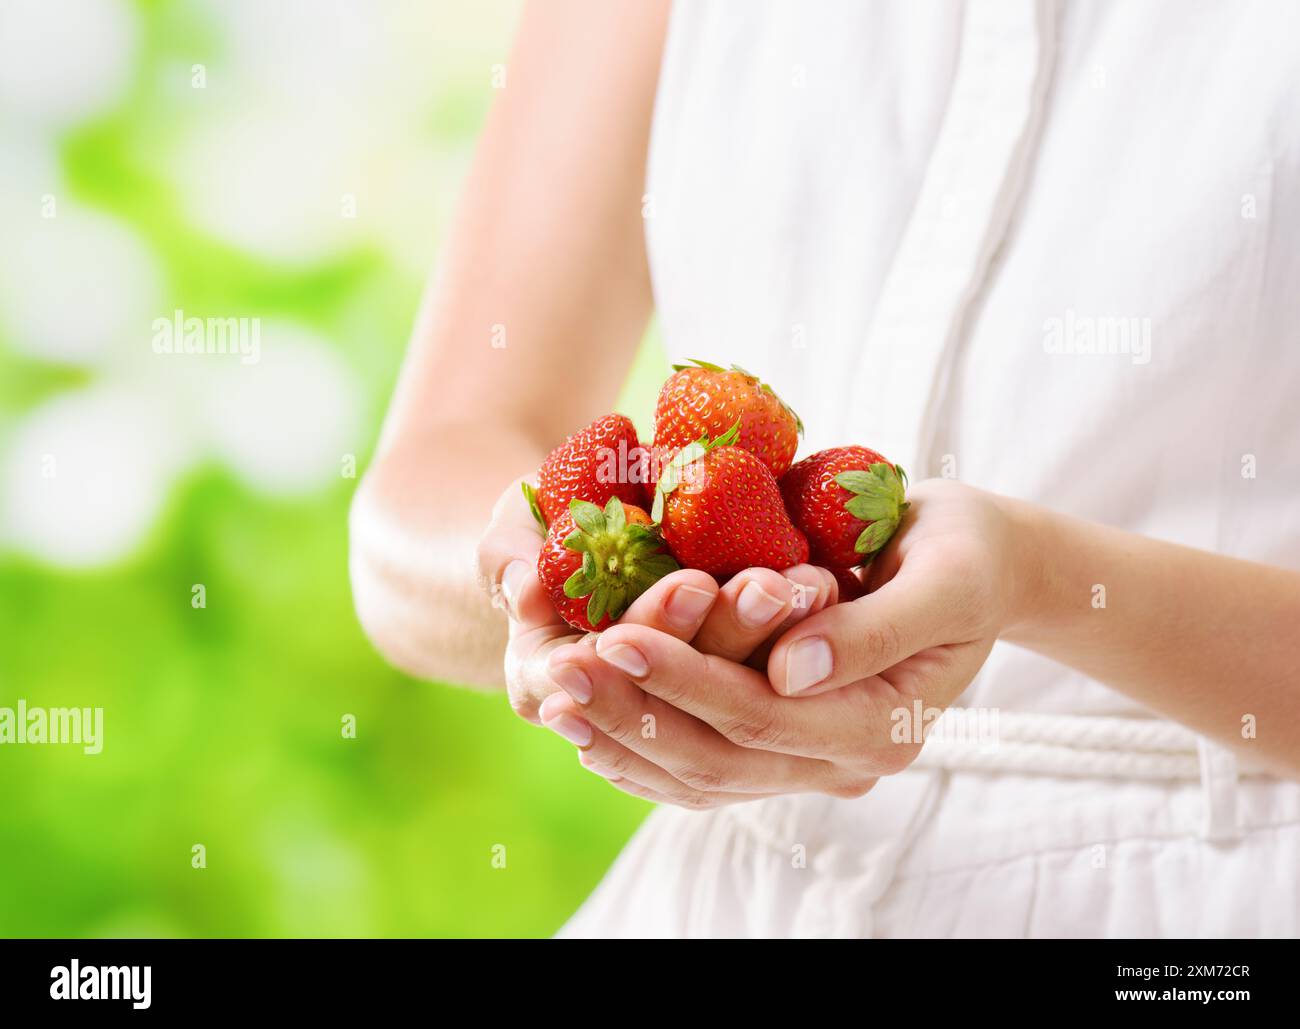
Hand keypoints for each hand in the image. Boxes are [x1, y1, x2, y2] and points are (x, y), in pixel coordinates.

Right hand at [475, 478, 837, 723]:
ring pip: (725, 711)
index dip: (652, 631)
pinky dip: (791, 650)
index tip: (691, 581)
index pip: (603, 676)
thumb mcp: (513, 523)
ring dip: (769, 643)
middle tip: (769, 585)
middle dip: (725, 638)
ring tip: (809, 586)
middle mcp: (603, 718)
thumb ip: (509, 550)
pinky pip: (758, 702)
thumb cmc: (537, 527)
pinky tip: (826, 597)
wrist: (576, 554)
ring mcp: (661, 722)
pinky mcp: (713, 709)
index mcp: (545, 682)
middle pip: (675, 700)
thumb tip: (525, 586)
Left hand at [536, 479, 1022, 805]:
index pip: (762, 716)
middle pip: (718, 757)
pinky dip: (643, 745)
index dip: (684, 681)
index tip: (614, 638)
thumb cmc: (968, 553)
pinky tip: (589, 720)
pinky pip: (704, 761)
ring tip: (553, 698)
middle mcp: (842, 758)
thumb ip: (873, 630)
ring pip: (700, 772)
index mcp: (881, 725)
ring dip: (622, 737)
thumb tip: (790, 669)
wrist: (983, 567)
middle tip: (557, 671)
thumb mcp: (944, 579)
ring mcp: (811, 755)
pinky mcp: (784, 733)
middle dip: (632, 714)